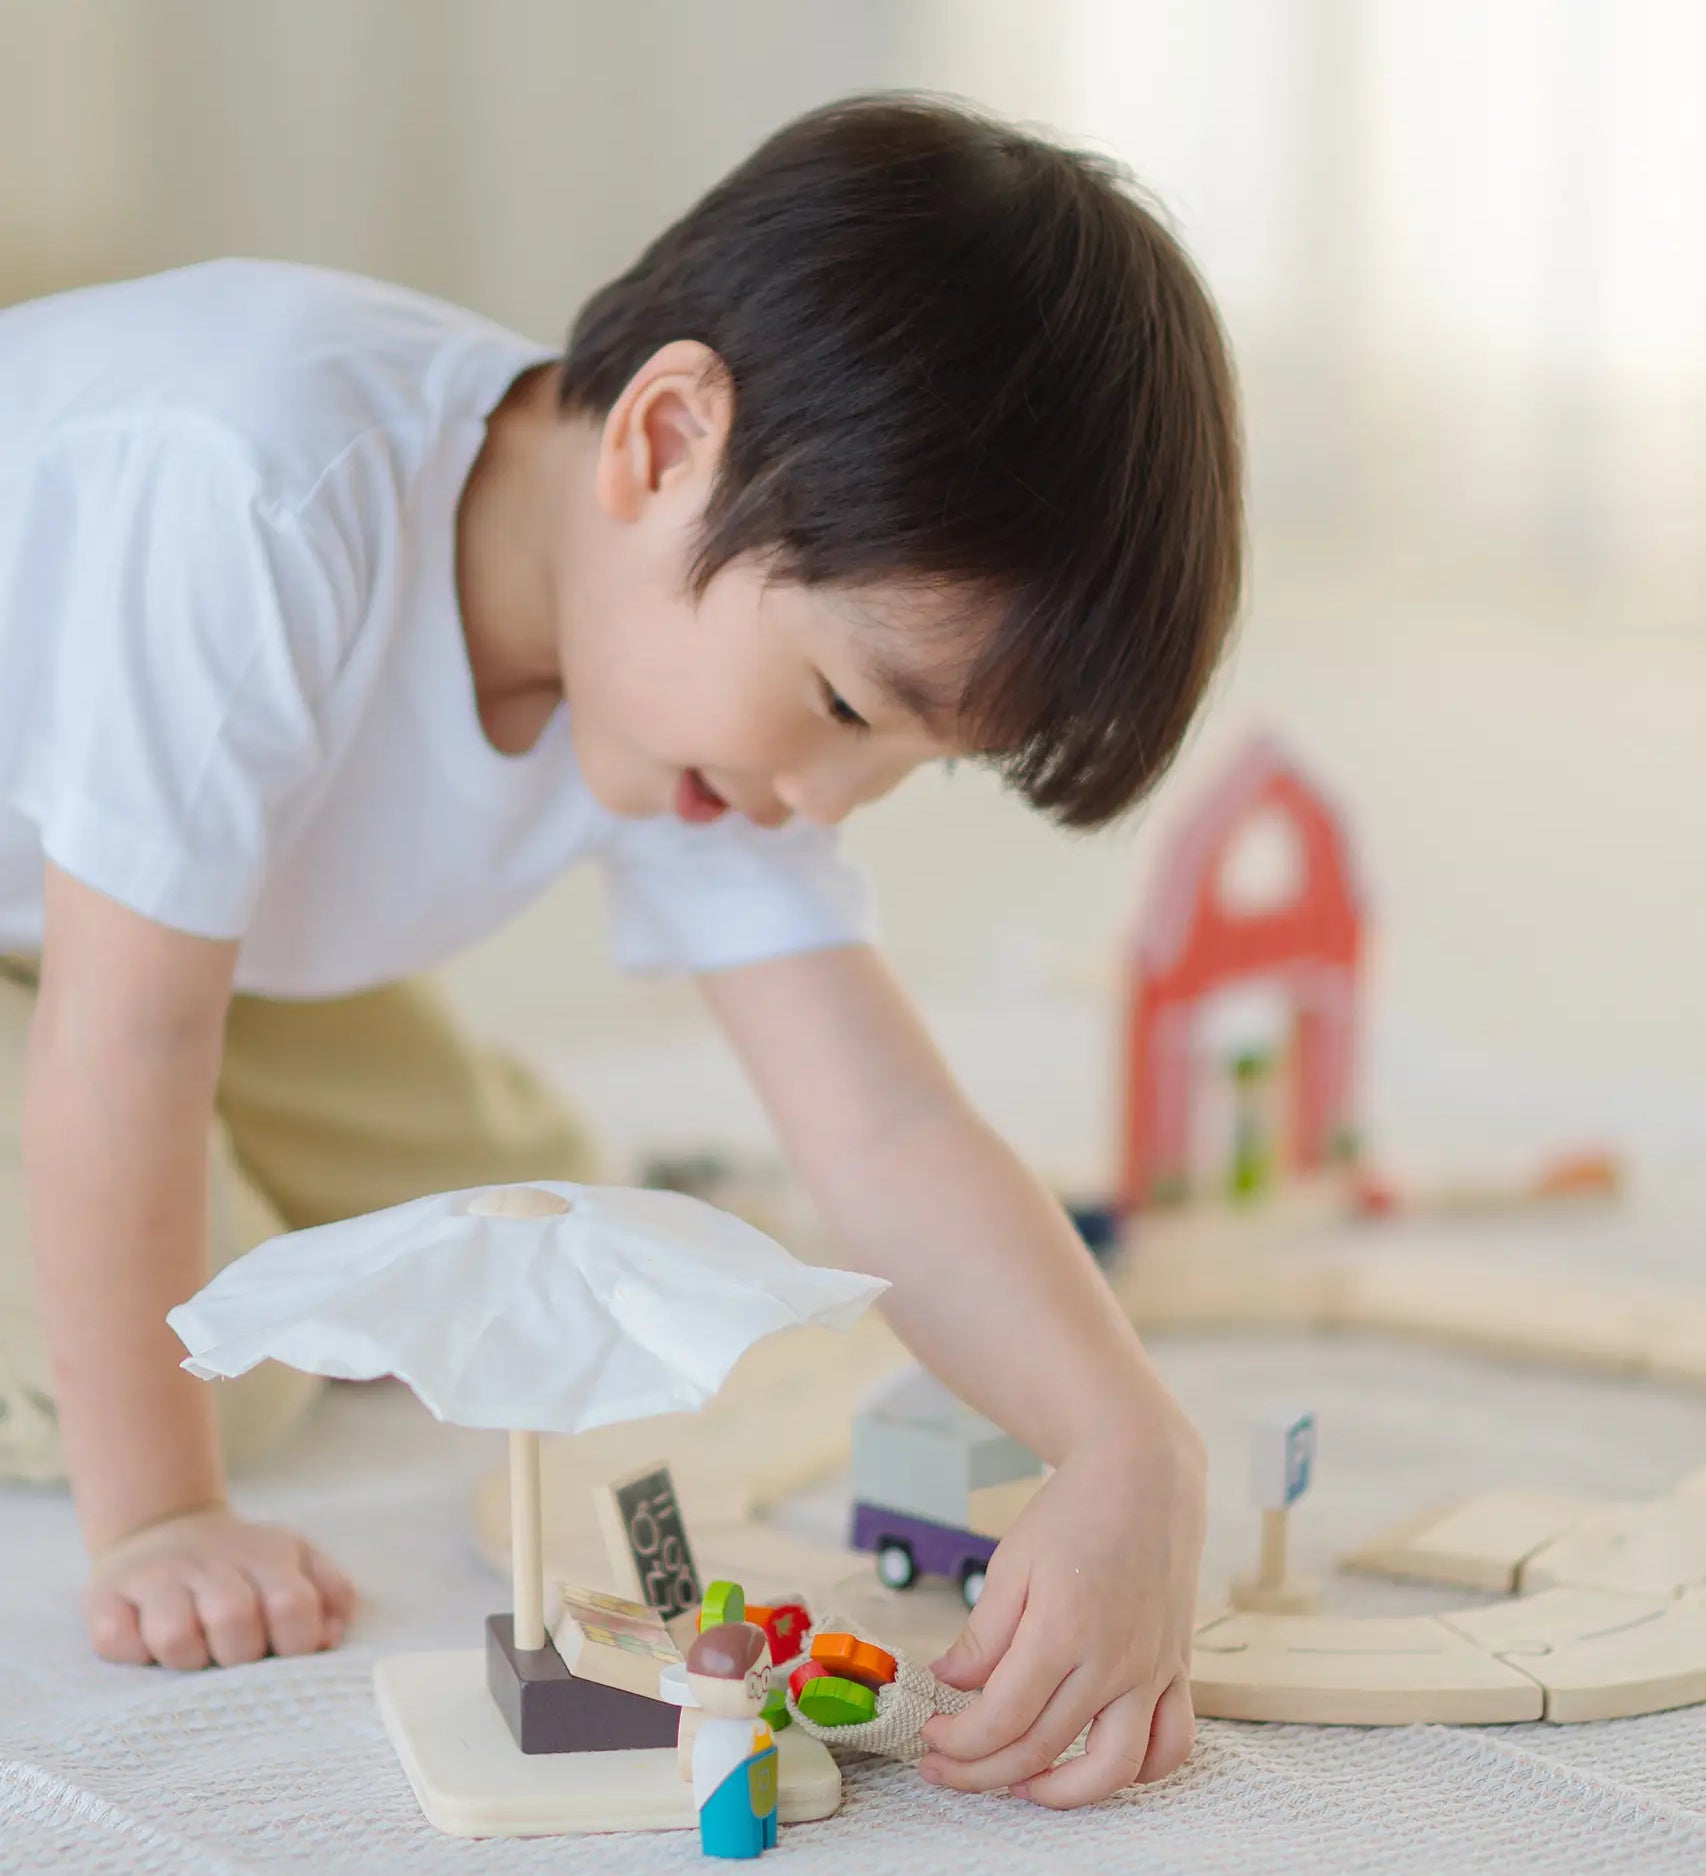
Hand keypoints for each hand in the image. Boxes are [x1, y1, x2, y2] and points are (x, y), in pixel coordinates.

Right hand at [83, 1505, 355, 1669]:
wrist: (164, 1528)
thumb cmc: (244, 1566)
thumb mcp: (298, 1560)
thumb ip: (332, 1594)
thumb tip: (330, 1638)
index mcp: (265, 1556)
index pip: (293, 1607)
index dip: (296, 1644)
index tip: (284, 1652)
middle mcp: (209, 1563)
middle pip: (234, 1623)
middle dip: (240, 1655)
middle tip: (234, 1653)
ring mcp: (155, 1579)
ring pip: (176, 1639)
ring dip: (189, 1660)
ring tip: (195, 1649)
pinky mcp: (105, 1599)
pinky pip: (116, 1643)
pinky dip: (133, 1654)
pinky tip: (147, 1641)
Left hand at [918, 1401, 1206, 1808]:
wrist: (1144, 1475)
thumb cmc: (1074, 1511)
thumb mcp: (1012, 1562)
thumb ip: (983, 1633)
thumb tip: (951, 1684)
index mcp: (1062, 1630)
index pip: (1001, 1719)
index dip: (959, 1742)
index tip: (932, 1737)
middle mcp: (1113, 1661)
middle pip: (1042, 1749)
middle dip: (983, 1772)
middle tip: (946, 1768)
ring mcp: (1151, 1670)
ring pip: (1114, 1768)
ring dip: (1062, 1794)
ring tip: (1020, 1785)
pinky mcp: (1176, 1669)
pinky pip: (1171, 1744)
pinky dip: (1140, 1773)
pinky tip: (1096, 1765)